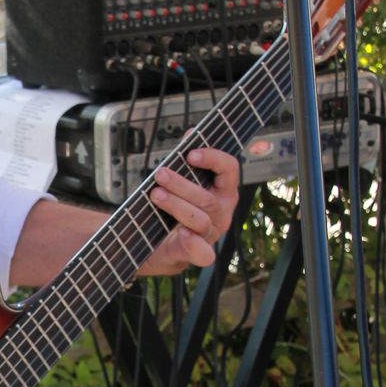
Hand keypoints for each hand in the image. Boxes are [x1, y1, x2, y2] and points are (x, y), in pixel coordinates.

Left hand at [139, 145, 240, 276]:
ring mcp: (211, 234)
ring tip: (155, 195)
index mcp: (223, 191)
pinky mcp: (197, 252)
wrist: (159, 243)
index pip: (229, 169)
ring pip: (200, 219)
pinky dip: (193, 243)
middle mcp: (221, 212)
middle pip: (208, 197)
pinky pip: (204, 253)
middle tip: (160, 174)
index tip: (190, 154)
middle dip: (182, 184)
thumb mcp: (181, 181)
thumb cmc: (175, 207)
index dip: (213, 158)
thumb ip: (187, 159)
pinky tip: (181, 232)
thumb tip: (191, 133)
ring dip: (176, 205)